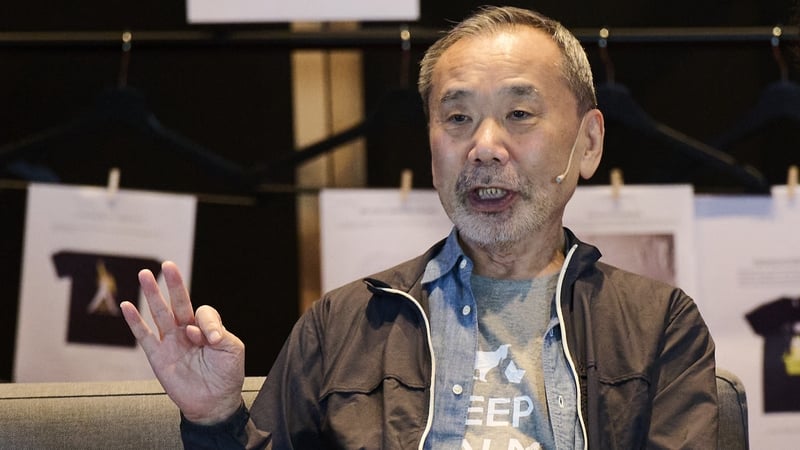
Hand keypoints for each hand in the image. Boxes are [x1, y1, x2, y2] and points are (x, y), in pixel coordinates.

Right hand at [120, 261, 244, 424]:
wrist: (214, 403)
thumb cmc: (226, 375)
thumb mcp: (232, 350)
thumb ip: (218, 332)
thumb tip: (195, 330)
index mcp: (206, 328)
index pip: (202, 312)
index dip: (207, 323)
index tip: (211, 341)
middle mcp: (187, 331)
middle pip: (178, 303)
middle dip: (173, 284)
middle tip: (167, 265)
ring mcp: (171, 342)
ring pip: (160, 314)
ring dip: (152, 295)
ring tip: (145, 274)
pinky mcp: (158, 357)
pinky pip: (144, 336)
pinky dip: (135, 322)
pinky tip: (127, 306)